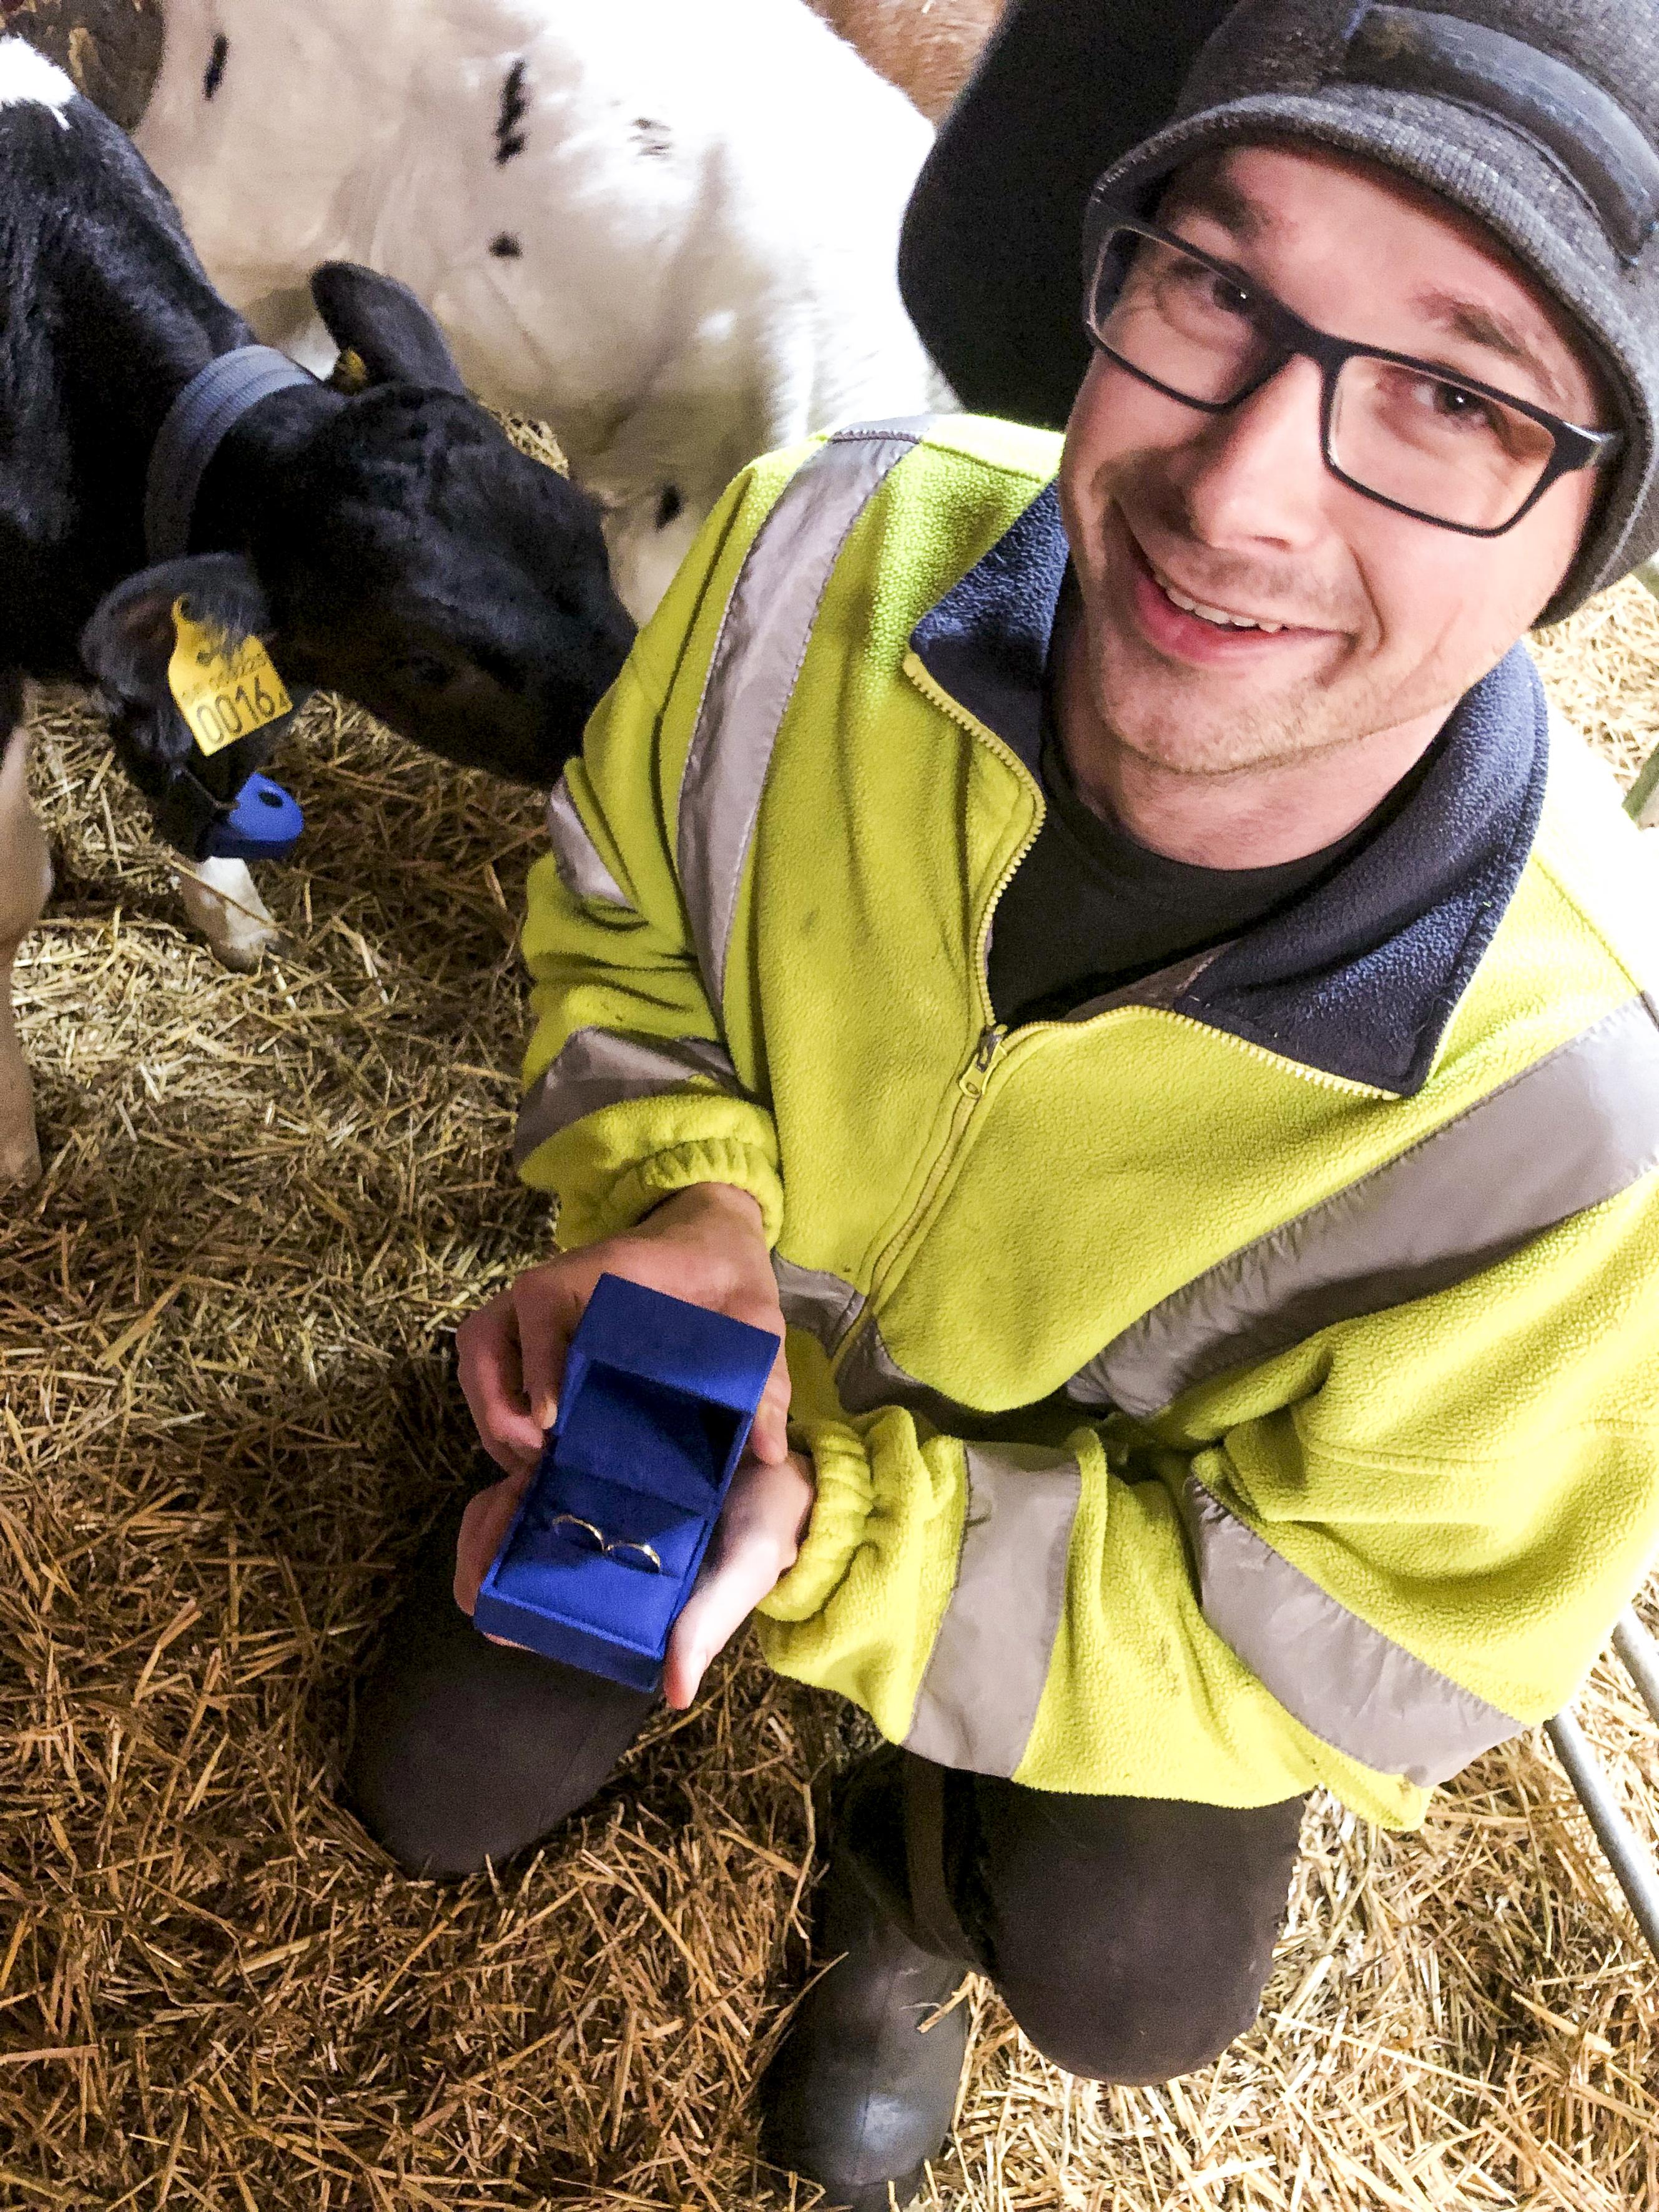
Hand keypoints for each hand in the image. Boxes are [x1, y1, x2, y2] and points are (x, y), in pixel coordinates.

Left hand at [452, 1444, 815, 1698]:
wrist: (792, 1471)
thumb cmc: (765, 1531)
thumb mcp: (743, 1575)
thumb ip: (707, 1627)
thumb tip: (675, 1691)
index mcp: (610, 1602)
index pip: (522, 1613)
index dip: (493, 1591)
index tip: (495, 1570)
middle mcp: (588, 1562)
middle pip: (495, 1561)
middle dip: (482, 1537)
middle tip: (510, 1499)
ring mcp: (587, 1512)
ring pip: (506, 1515)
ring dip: (502, 1499)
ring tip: (527, 1473)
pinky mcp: (596, 1466)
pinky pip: (538, 1471)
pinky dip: (526, 1462)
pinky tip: (543, 1445)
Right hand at [454, 1182, 789, 1480]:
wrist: (706, 1244)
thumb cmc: (723, 1277)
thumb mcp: (754, 1321)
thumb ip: (764, 1378)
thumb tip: (767, 1451)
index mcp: (600, 1274)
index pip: (541, 1305)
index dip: (538, 1362)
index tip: (554, 1419)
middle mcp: (549, 1291)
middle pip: (485, 1341)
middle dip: (499, 1409)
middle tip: (540, 1460)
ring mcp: (532, 1314)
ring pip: (477, 1359)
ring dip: (490, 1415)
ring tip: (531, 1465)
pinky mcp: (530, 1337)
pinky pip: (487, 1369)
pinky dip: (496, 1412)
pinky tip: (532, 1453)